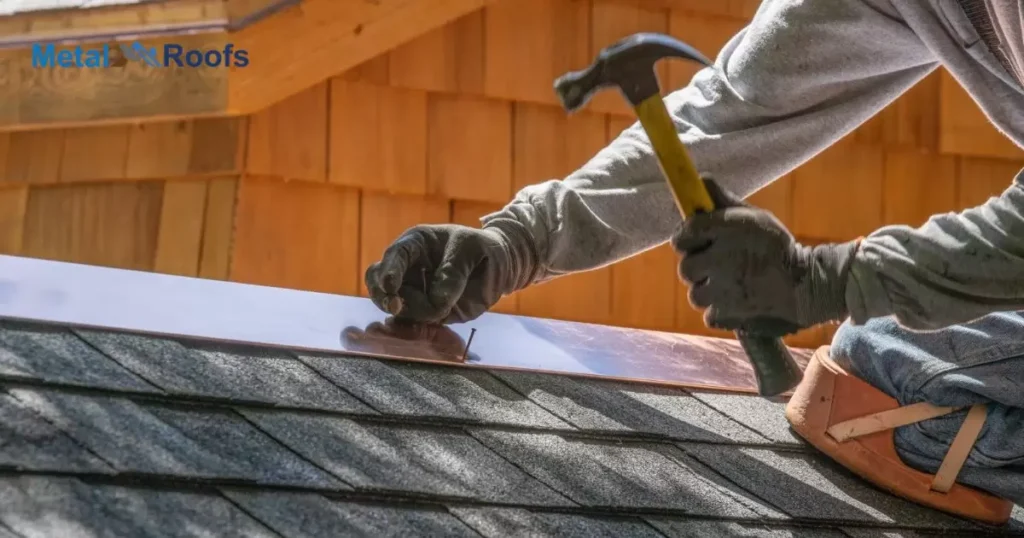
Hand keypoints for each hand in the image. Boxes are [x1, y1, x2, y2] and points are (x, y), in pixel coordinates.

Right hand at [365, 224, 527, 323]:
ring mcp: (414, 291)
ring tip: (438, 311)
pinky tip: (423, 328)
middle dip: (383, 295)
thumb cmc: (483, 249)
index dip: (389, 270)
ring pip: (393, 306)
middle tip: (396, 306)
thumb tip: (436, 301)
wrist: (500, 267)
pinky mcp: (424, 312)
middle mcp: (408, 268)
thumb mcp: (472, 250)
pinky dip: (411, 328)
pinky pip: (409, 322)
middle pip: (379, 281)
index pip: (395, 255)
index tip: (390, 286)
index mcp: (416, 244)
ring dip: (409, 313)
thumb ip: (454, 272)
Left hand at [672, 178, 858, 335]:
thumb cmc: (777, 247)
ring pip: (696, 293)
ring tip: (731, 284)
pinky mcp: (726, 314)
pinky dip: (720, 310)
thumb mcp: (754, 218)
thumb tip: (700, 180)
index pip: (684, 234)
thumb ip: (724, 202)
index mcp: (724, 230)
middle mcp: (718, 259)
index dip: (687, 238)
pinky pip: (709, 314)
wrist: (806, 284)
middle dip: (698, 267)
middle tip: (717, 265)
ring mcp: (721, 290)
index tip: (695, 241)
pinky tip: (737, 301)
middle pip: (686, 267)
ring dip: (709, 290)